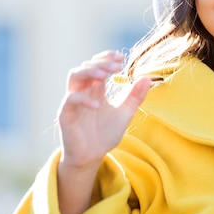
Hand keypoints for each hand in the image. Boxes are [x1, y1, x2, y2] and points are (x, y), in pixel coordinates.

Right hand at [57, 50, 151, 169]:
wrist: (92, 156)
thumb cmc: (105, 133)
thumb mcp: (124, 113)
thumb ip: (134, 97)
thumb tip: (147, 78)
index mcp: (95, 88)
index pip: (97, 65)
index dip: (107, 57)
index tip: (122, 57)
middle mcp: (83, 91)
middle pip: (86, 67)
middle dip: (102, 63)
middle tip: (118, 65)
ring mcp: (73, 102)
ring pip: (74, 76)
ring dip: (89, 72)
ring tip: (105, 75)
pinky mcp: (65, 115)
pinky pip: (70, 100)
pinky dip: (83, 99)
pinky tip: (98, 104)